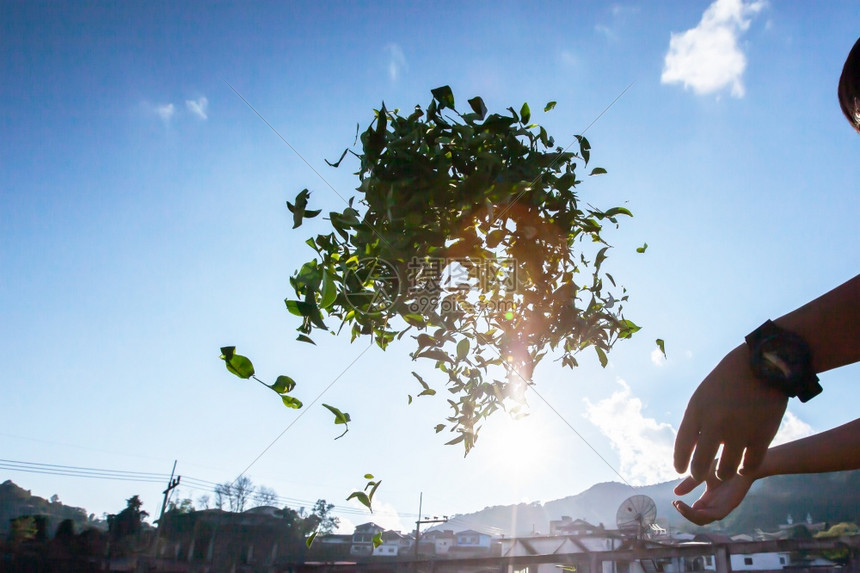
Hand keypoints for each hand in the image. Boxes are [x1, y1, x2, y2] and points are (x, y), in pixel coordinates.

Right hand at [673, 461, 755, 524]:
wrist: (744, 458)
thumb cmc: (725, 464)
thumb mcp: (702, 473)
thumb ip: (690, 483)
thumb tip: (675, 493)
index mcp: (708, 499)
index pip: (694, 510)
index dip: (683, 509)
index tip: (674, 500)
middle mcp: (715, 505)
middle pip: (698, 518)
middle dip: (685, 513)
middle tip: (676, 504)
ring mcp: (723, 506)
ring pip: (705, 519)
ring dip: (691, 515)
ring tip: (680, 506)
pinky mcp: (730, 504)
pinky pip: (715, 515)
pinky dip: (702, 514)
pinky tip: (692, 507)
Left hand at [674, 344, 786, 481]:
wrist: (760, 365)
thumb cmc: (727, 381)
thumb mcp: (702, 396)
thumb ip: (695, 422)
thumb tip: (689, 450)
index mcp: (696, 411)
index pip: (681, 446)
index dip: (679, 462)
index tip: (680, 470)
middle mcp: (714, 424)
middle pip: (699, 464)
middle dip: (697, 474)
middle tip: (699, 476)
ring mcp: (738, 431)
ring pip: (725, 470)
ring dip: (722, 474)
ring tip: (722, 472)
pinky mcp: (762, 435)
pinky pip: (750, 465)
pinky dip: (744, 469)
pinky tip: (741, 467)